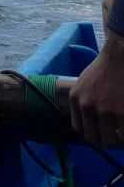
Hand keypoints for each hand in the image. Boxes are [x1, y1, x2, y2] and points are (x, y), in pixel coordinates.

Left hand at [69, 29, 123, 145]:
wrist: (120, 55)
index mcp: (75, 99)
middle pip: (93, 138)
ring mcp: (105, 110)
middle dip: (105, 141)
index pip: (79, 129)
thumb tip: (90, 122)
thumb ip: (83, 101)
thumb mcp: (84, 84)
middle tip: (116, 137)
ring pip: (110, 140)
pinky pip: (123, 134)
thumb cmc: (105, 68)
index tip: (102, 134)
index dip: (92, 134)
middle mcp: (87, 106)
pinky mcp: (122, 113)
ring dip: (118, 140)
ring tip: (121, 131)